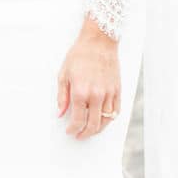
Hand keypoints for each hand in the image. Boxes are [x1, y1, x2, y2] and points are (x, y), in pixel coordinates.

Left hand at [57, 17, 120, 139]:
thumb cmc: (79, 55)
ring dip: (97, 129)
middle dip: (85, 133)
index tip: (69, 131)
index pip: (78, 120)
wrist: (99, 41)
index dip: (73, 129)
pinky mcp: (117, 90)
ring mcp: (109, 94)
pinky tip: (102, 120)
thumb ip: (62, 96)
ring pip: (105, 121)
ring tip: (90, 130)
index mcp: (80, 91)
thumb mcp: (63, 73)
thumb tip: (60, 113)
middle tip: (79, 135)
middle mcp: (96, 95)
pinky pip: (116, 112)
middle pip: (93, 125)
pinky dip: (109, 120)